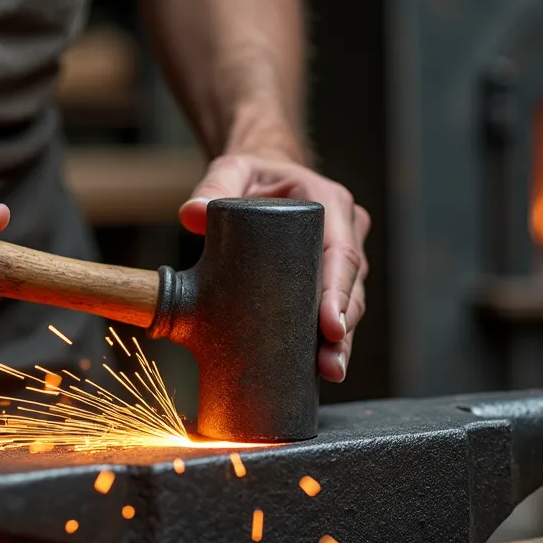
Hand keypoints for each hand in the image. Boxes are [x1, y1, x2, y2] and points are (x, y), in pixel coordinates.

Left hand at [179, 154, 369, 381]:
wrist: (264, 177)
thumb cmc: (251, 174)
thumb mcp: (231, 170)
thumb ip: (213, 187)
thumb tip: (192, 215)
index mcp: (329, 202)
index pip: (341, 252)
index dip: (339, 292)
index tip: (329, 325)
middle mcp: (345, 230)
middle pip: (350, 286)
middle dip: (342, 328)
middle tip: (330, 363)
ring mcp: (340, 257)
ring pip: (348, 304)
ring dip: (341, 341)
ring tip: (330, 371)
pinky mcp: (328, 279)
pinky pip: (334, 310)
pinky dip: (329, 339)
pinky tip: (321, 368)